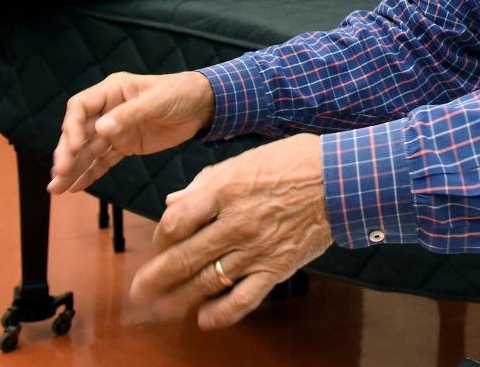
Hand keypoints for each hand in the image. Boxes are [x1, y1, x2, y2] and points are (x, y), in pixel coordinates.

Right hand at [48, 70, 214, 194]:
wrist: (204, 105)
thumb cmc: (180, 94)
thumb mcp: (158, 101)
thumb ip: (130, 114)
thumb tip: (100, 129)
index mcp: (112, 91)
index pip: (80, 108)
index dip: (72, 127)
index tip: (72, 147)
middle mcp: (108, 110)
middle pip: (79, 132)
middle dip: (67, 153)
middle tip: (58, 174)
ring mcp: (117, 130)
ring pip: (88, 150)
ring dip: (73, 168)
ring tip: (56, 189)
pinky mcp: (126, 145)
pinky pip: (104, 160)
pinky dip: (91, 173)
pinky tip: (76, 187)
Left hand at [129, 133, 331, 329]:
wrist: (342, 179)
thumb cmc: (295, 162)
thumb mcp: (246, 160)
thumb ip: (207, 181)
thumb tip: (173, 202)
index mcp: (225, 190)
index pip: (175, 222)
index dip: (160, 236)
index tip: (159, 242)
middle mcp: (235, 223)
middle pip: (183, 258)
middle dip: (155, 279)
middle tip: (137, 293)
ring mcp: (255, 249)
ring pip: (206, 282)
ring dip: (178, 300)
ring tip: (160, 310)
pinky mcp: (276, 268)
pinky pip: (242, 299)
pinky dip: (220, 314)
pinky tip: (204, 320)